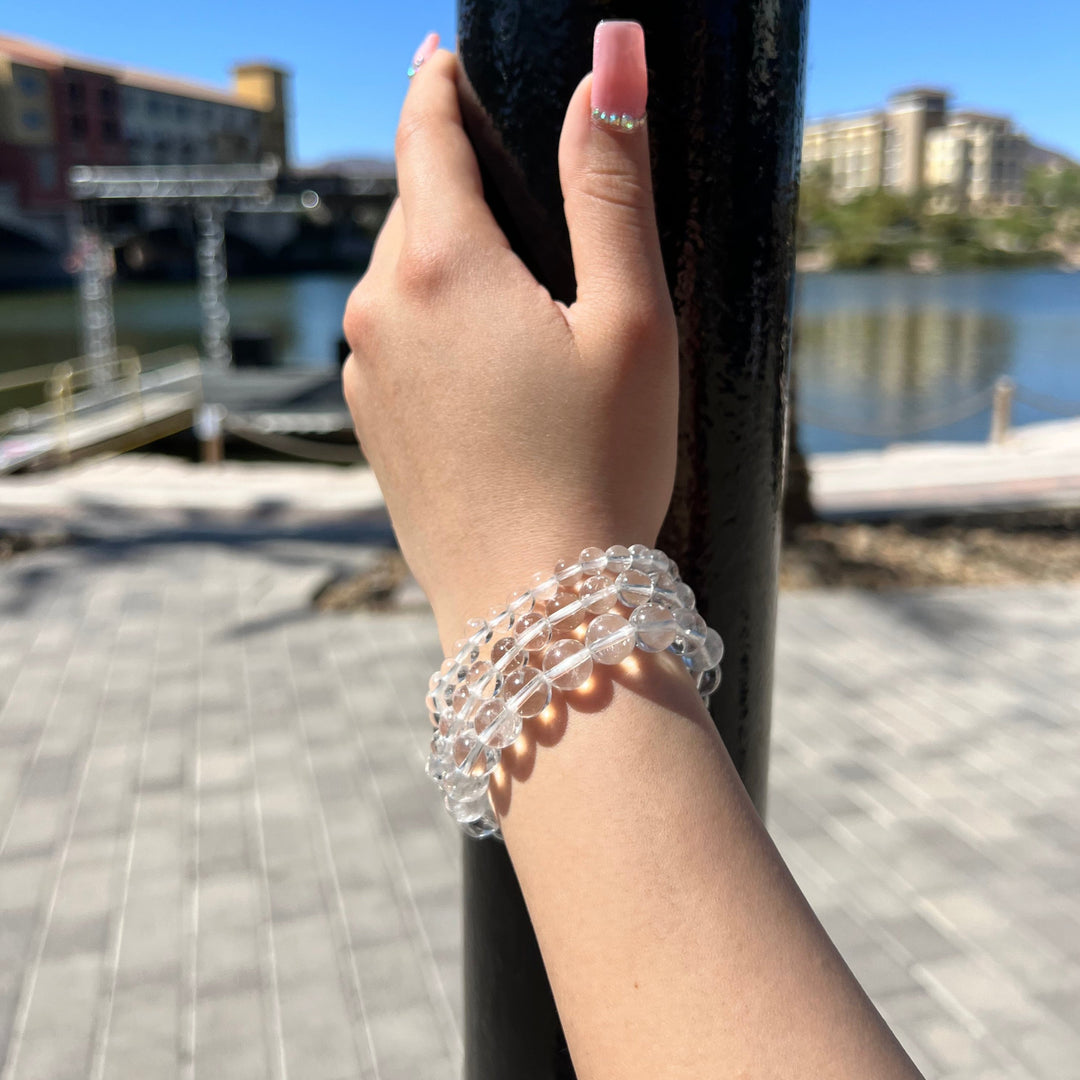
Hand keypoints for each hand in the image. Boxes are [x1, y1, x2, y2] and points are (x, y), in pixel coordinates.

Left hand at [342, 23, 675, 644]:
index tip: (446, 56)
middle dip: (452, 174)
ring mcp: (364, 372)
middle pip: (411, 203)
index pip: (428, 130)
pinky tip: (485, 364)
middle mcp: (379, 307)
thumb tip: (612, 55)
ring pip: (397, 274)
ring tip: (510, 284)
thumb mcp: (628, 318)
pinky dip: (431, 321)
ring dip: (443, 255)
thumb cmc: (597, 467)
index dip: (440, 83)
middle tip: (506, 175)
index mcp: (442, 263)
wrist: (532, 608)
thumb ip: (611, 182)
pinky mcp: (370, 424)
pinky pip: (392, 339)